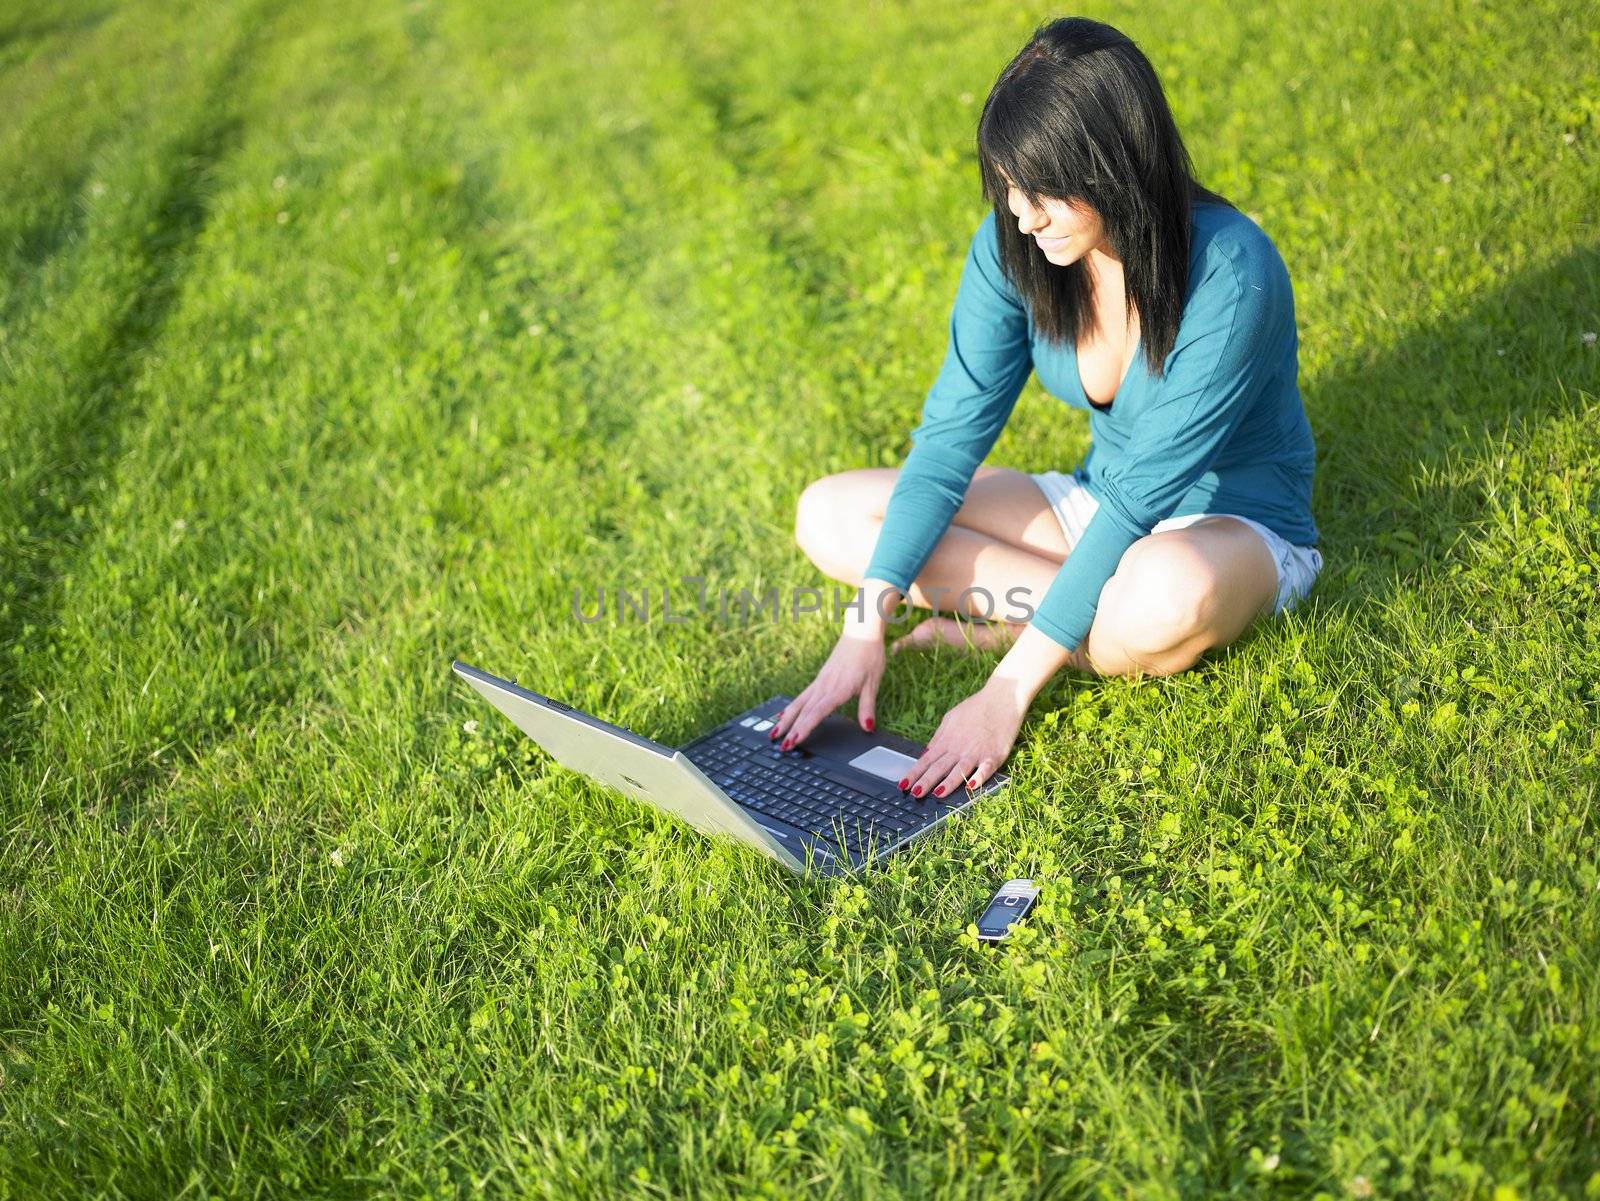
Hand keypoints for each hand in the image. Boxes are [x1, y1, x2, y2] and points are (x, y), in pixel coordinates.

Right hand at [767, 627, 885, 748]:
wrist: (861, 632)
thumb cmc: (869, 655)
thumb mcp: (873, 683)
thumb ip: (867, 707)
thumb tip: (868, 727)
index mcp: (837, 688)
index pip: (817, 712)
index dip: (805, 728)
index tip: (794, 741)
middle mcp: (824, 686)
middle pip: (803, 711)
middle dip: (791, 730)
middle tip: (780, 746)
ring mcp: (819, 682)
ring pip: (798, 704)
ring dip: (786, 720)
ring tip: (774, 734)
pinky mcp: (819, 679)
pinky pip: (801, 696)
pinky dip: (791, 708)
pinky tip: (783, 715)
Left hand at [901, 678, 1027, 799]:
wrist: (1001, 698)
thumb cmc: (975, 709)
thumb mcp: (950, 719)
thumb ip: (938, 738)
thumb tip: (924, 755)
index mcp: (947, 740)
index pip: (926, 760)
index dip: (914, 773)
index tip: (903, 785)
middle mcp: (959, 748)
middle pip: (939, 768)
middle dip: (925, 782)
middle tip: (914, 794)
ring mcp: (976, 752)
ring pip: (960, 770)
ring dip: (948, 783)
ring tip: (937, 794)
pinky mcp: (994, 755)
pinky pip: (985, 769)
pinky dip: (979, 778)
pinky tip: (971, 787)